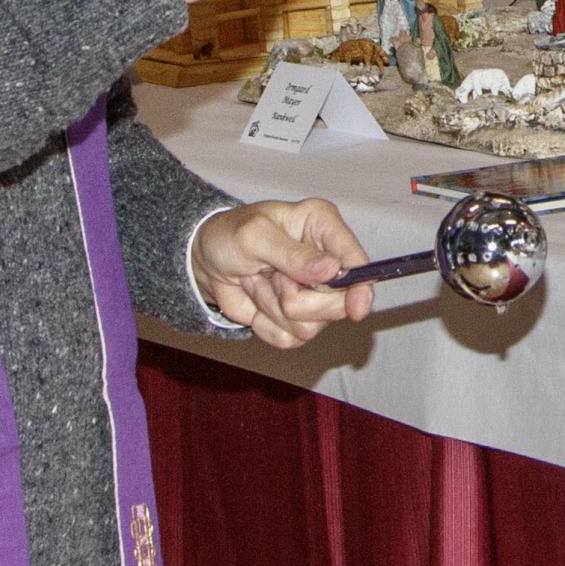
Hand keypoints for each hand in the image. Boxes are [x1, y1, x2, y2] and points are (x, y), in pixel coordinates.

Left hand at [193, 198, 373, 348]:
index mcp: (323, 227)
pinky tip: (258, 300)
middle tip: (272, 277)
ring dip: (275, 308)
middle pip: (337, 303)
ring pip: (311, 325)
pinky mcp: (297, 319)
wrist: (203, 262)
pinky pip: (291, 339)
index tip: (356, 309)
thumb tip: (332, 270)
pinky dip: (266, 324)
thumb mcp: (254, 236)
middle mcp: (326, 262)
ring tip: (260, 282)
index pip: (356, 261)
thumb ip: (293, 255)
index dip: (361, 287)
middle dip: (297, 298)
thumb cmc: (228, 235)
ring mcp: (314, 294)